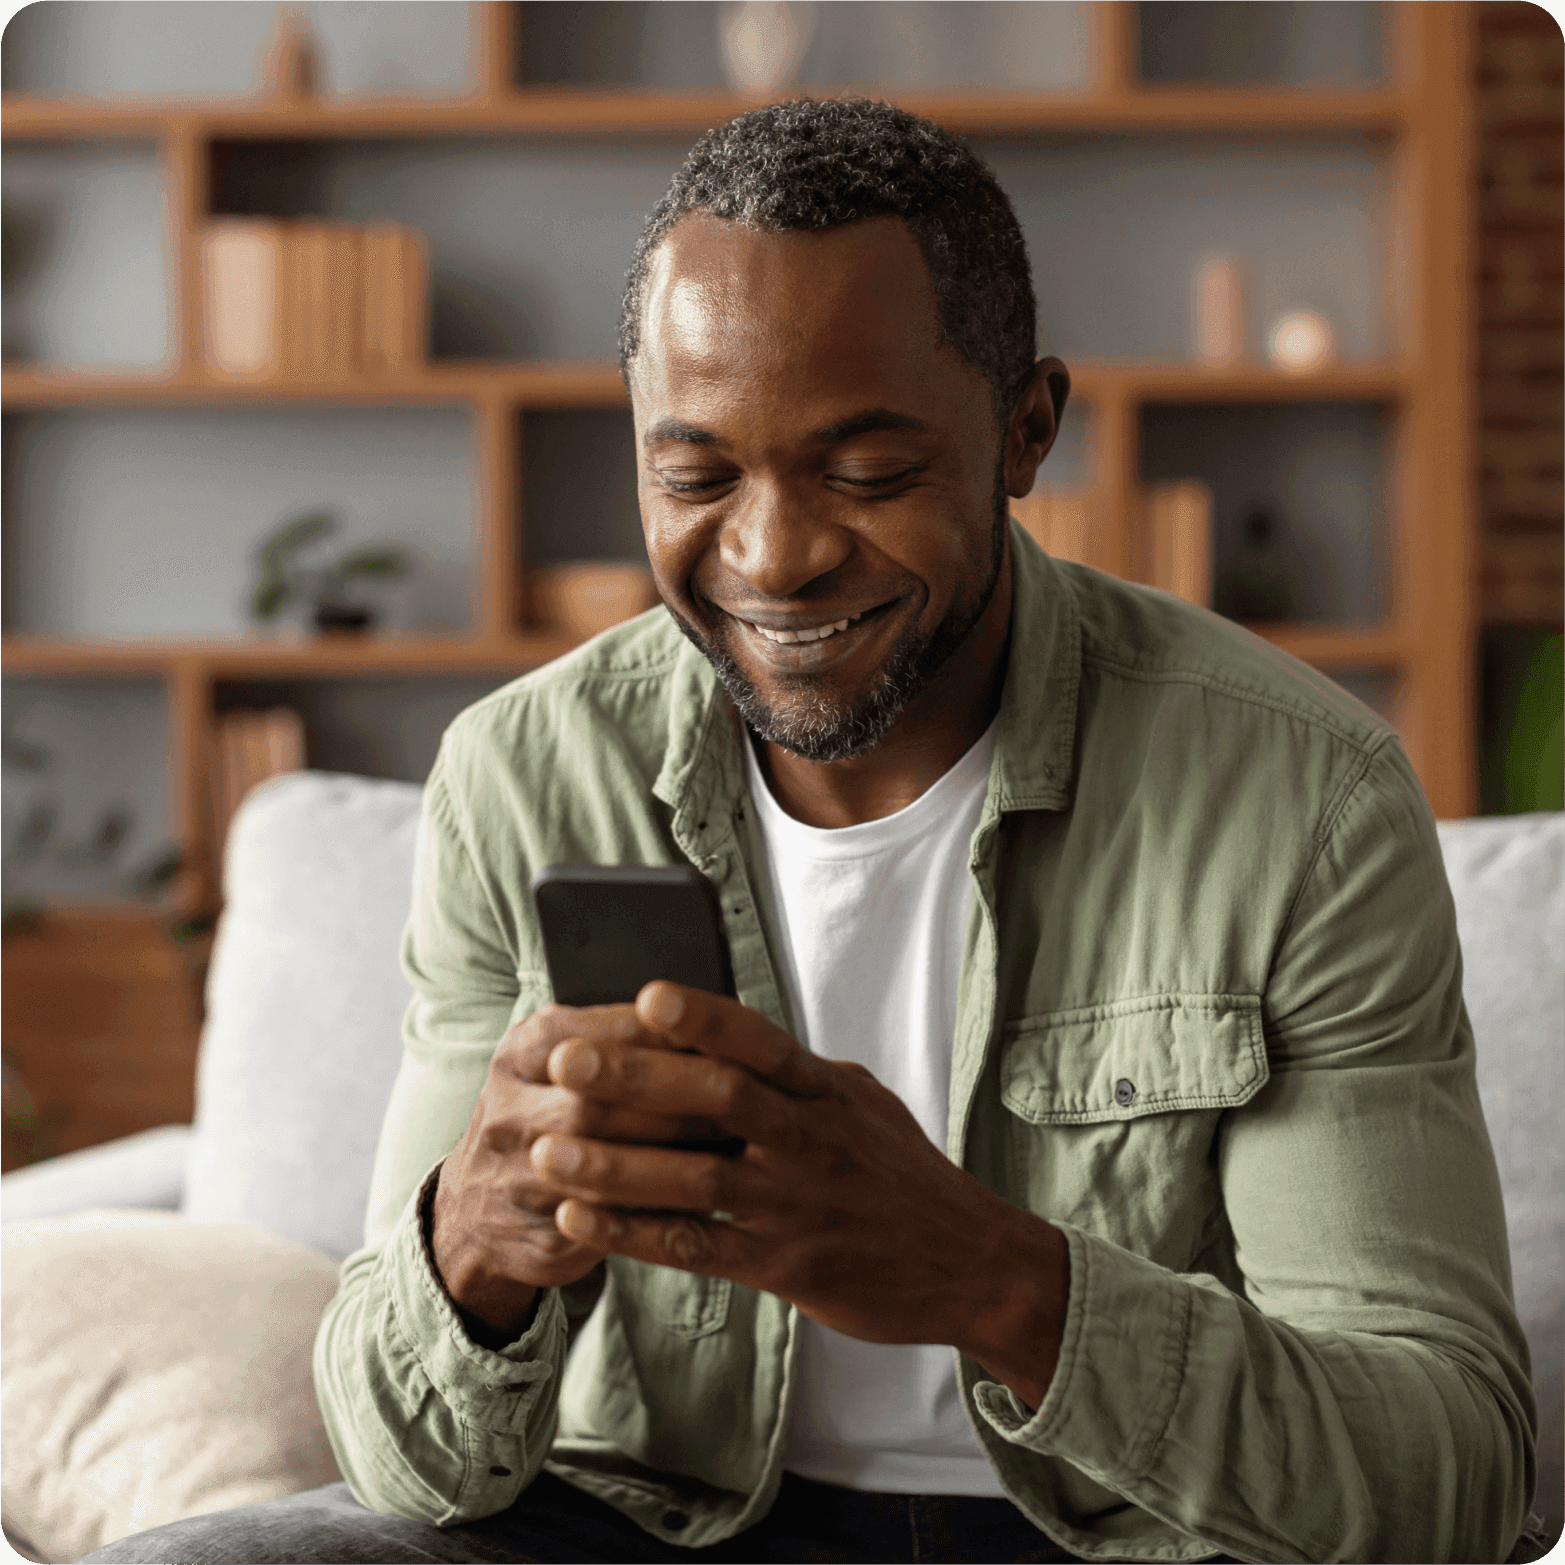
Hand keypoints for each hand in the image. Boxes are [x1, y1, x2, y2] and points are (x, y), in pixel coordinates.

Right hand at [430, 1000, 729, 1346]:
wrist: (477, 1211)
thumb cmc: (548, 1115)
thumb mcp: (563, 1059)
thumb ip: (623, 1040)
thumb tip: (713, 1020)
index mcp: (526, 1049)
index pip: (606, 1033)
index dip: (670, 1037)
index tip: (727, 1038)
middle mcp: (510, 1107)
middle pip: (601, 1101)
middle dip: (677, 1102)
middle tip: (742, 1099)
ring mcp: (516, 1175)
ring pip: (603, 1167)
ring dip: (674, 1158)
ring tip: (732, 1146)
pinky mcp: (537, 1233)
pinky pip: (606, 1224)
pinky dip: (659, 1213)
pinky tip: (705, 1202)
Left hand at [529, 982, 1068, 1402]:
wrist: (971, 1263)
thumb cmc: (903, 1174)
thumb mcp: (862, 1103)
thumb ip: (795, 1072)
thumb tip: (725, 1030)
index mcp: (828, 1091)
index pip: (761, 1041)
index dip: (703, 1018)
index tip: (644, 995)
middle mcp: (812, 1139)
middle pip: (718, 1097)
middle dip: (637, 1077)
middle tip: (566, 1061)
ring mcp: (798, 1204)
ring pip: (697, 1178)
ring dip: (616, 1166)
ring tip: (548, 1151)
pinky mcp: (787, 1266)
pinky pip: (699, 1248)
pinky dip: (635, 1235)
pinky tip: (580, 1222)